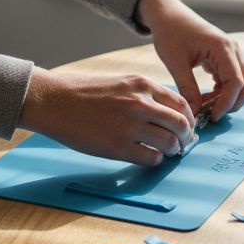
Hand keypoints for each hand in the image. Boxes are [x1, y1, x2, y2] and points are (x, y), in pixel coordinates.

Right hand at [18, 67, 194, 165]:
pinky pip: (151, 158)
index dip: (188, 119)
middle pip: (181, 125)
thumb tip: (167, 114)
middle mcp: (141, 103)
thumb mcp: (121, 82)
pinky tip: (148, 157)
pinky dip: (155, 160)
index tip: (186, 127)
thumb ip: (145, 95)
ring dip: (172, 151)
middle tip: (182, 144)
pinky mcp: (118, 146)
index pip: (181, 104)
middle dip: (186, 138)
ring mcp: (131, 125)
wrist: (55, 101)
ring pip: (170, 143)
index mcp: (143, 85)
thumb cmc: (85, 93)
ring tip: (165, 152)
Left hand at [135, 0, 243, 121]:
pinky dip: (224, 91)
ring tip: (206, 106)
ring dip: (229, 98)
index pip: (236, 82)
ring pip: (243, 82)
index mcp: (222, 48)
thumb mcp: (175, 62)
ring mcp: (232, 52)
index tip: (211, 116)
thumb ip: (187, 88)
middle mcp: (232, 49)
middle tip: (212, 115)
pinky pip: (233, 78)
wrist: (169, 15)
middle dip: (234, 103)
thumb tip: (194, 113)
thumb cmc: (170, 33)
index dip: (226, 103)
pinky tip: (206, 97)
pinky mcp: (226, 57)